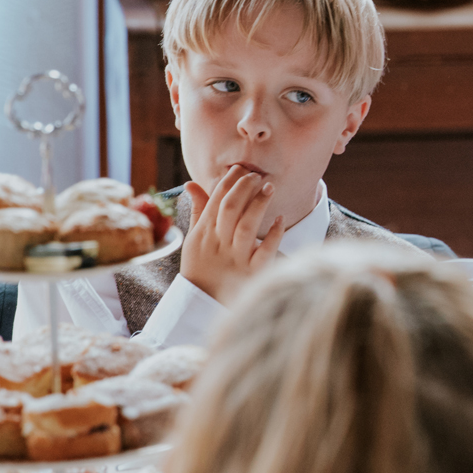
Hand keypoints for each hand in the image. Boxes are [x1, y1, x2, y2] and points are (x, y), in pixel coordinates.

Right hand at [180, 167, 283, 303]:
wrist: (202, 303)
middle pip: (230, 209)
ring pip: (247, 226)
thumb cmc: (200, 266)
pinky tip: (281, 220)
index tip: (241, 169)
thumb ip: (198, 210)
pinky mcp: (251, 272)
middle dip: (243, 188)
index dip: (228, 181)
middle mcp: (218, 243)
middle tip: (257, 175)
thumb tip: (191, 183)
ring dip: (259, 204)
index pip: (215, 200)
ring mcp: (236, 258)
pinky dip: (274, 234)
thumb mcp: (194, 239)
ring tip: (269, 188)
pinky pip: (264, 251)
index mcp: (204, 233)